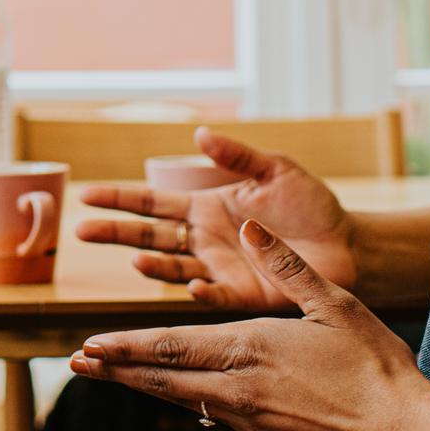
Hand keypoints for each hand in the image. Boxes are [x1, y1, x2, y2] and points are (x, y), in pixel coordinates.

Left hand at [68, 219, 429, 430]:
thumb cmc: (377, 365)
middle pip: (163, 376)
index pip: (170, 346)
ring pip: (181, 398)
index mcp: (250, 349)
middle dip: (116, 368)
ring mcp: (251, 418)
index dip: (125, 345)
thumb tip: (250, 223)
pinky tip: (171, 392)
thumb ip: (286, 265)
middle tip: (75, 362)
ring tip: (107, 374)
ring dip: (141, 384)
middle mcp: (240, 388)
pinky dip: (180, 398)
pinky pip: (210, 413)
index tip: (90, 343)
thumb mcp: (335, 302)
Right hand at [73, 127, 356, 310]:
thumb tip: (199, 134)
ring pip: (173, 268)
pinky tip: (191, 286)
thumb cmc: (311, 206)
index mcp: (205, 207)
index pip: (151, 202)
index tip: (85, 194)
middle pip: (149, 236)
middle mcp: (203, 240)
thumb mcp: (275, 171)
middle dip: (115, 233)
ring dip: (153, 266)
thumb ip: (237, 156)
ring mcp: (219, 269)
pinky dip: (202, 293)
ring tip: (135, 261)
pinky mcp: (243, 295)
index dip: (119, 198)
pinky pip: (216, 296)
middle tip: (81, 231)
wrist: (348, 245)